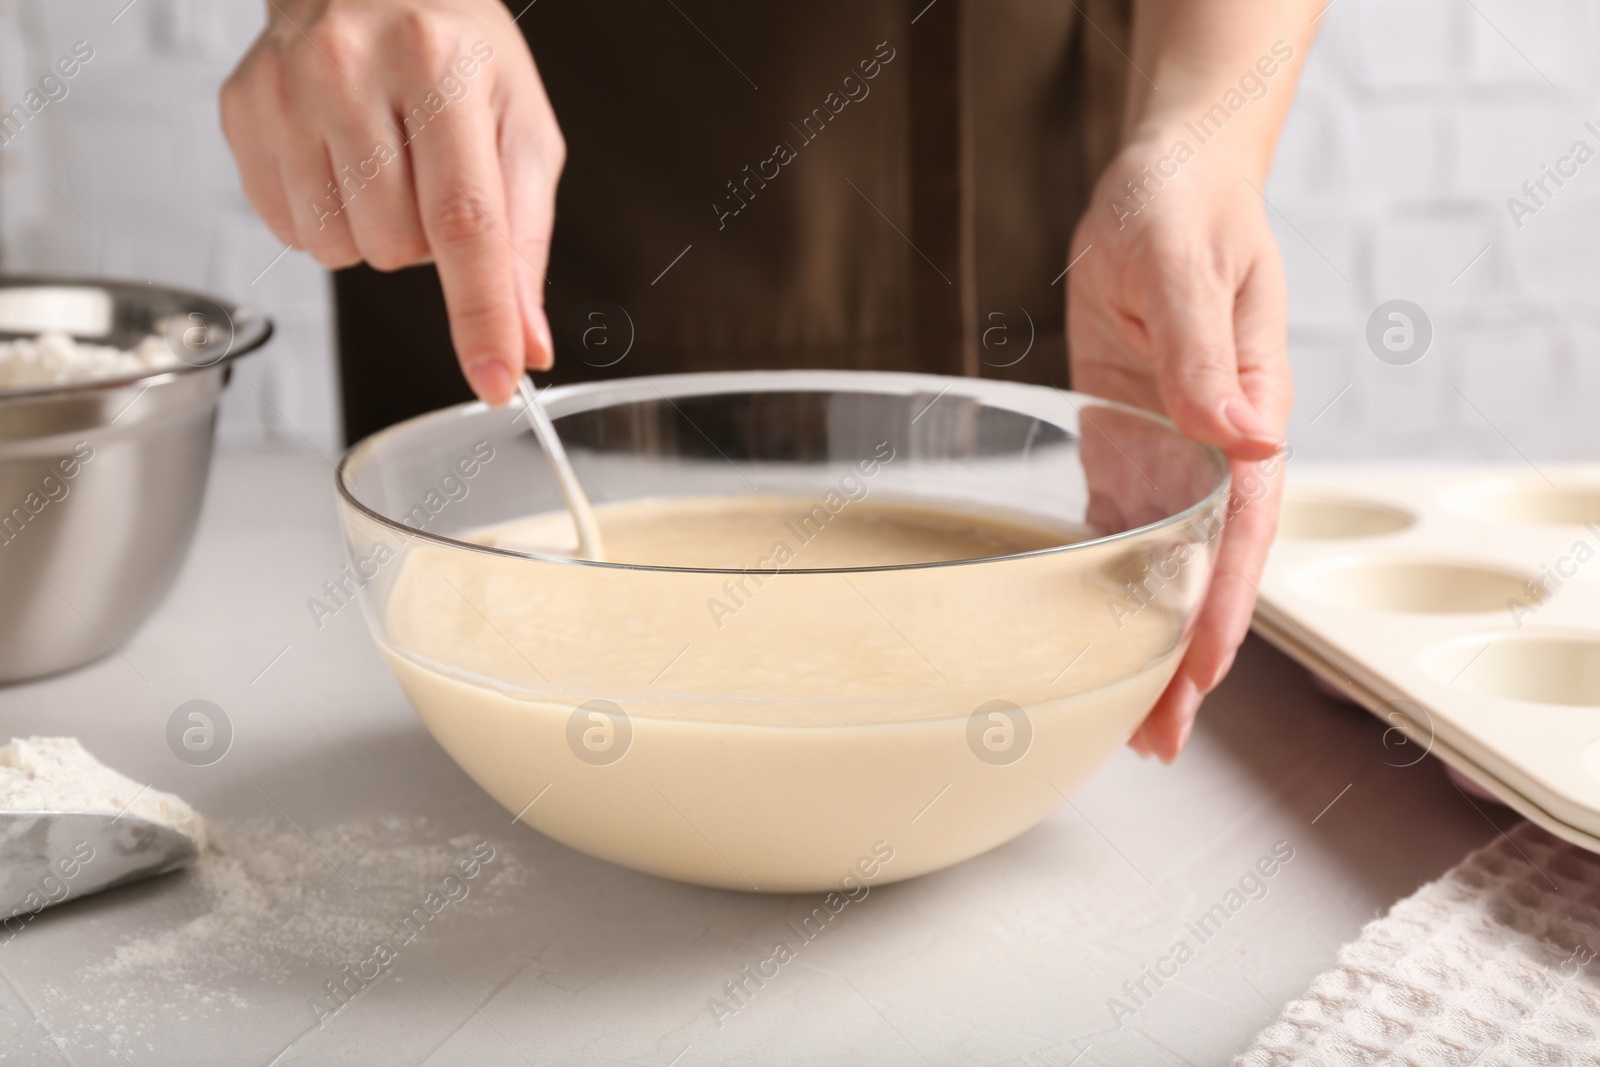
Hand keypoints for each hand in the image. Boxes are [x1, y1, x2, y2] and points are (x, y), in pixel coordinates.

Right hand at [221, 0, 562, 404]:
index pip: (463, 222)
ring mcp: (284, 89)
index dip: (480, 314)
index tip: (494, 381)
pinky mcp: (241, 109)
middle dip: (426, 241)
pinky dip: (329, 220)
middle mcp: (351, 69)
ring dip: (375, 233)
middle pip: (397, 247)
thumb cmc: (459, 55)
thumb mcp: (520, 132)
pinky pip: (292, 233)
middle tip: (432, 174)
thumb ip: (524, 243)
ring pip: (340, 250)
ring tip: (386, 164)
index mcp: (439, 67)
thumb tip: (526, 344)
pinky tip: (342, 163)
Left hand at [1067, 135, 1291, 761]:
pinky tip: (1088, 635)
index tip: (1198, 673)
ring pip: (1162, 564)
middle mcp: (1212, 448)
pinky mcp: (1124, 439)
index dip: (1221, 605)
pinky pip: (1118, 524)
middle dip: (1184, 657)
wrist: (1163, 183)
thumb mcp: (1189, 270)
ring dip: (1146, 640)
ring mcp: (1168, 450)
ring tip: (1128, 721)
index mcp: (1248, 413)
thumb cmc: (1184, 212)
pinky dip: (1106, 584)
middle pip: (1206, 570)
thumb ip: (1211, 358)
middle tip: (1155, 741)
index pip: (1241, 529)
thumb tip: (1248, 436)